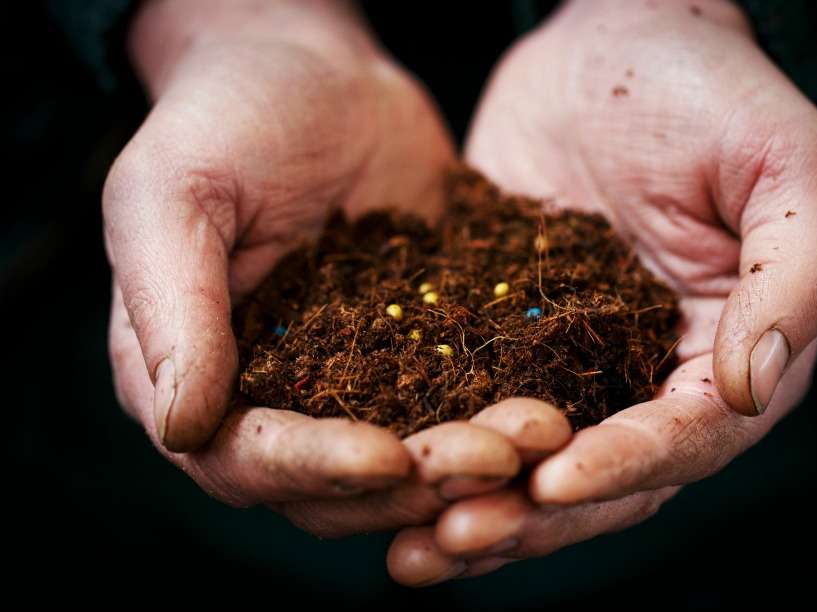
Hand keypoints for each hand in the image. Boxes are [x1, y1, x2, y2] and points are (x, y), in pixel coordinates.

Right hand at [104, 0, 563, 536]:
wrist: (316, 77)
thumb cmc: (225, 119)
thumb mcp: (173, 193)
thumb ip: (172, 310)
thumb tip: (181, 427)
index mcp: (197, 378)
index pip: (246, 460)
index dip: (315, 469)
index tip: (388, 456)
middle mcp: (274, 400)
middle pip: (338, 485)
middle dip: (416, 479)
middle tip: (495, 456)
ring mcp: (352, 384)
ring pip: (410, 459)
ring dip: (473, 461)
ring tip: (539, 432)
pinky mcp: (420, 354)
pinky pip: (460, 401)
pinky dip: (502, 412)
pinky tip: (555, 405)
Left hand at [388, 0, 816, 582]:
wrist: (613, 39)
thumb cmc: (710, 88)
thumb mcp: (786, 166)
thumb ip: (791, 281)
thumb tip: (750, 391)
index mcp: (732, 352)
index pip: (684, 438)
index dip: (624, 466)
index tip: (551, 478)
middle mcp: (656, 376)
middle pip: (604, 478)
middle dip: (534, 516)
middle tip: (458, 538)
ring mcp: (579, 363)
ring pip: (534, 463)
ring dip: (480, 510)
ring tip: (414, 548)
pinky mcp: (513, 337)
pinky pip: (475, 407)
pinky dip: (440, 450)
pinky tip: (386, 481)